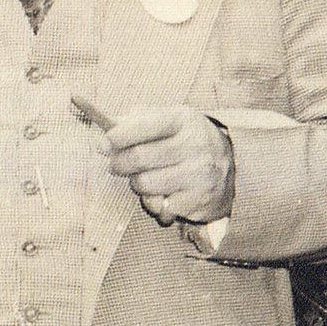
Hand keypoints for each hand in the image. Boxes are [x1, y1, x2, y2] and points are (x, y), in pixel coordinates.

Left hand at [99, 106, 234, 225]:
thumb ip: (136, 120)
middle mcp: (195, 144)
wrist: (228, 166)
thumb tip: (98, 124)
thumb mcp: (168, 120)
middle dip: (119, 163)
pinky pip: (158, 206)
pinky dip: (155, 203)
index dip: (117, 136)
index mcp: (184, 119)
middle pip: (138, 157)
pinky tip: (166, 194)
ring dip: (138, 184)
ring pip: (144, 184)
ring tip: (149, 178)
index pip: (143, 126)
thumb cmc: (184, 141)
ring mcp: (199, 173)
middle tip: (117, 164)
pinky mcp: (199, 199)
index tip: (104, 143)